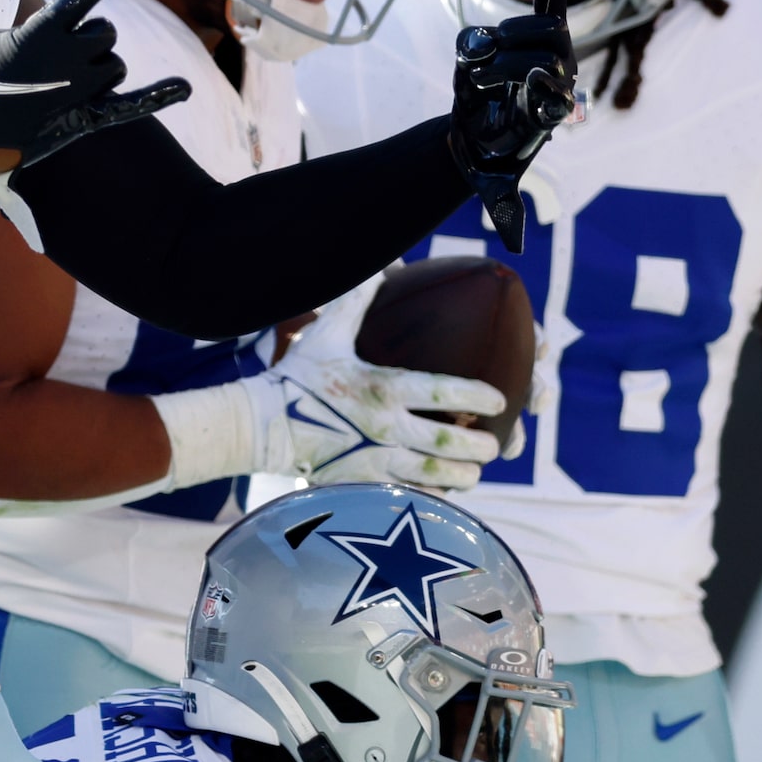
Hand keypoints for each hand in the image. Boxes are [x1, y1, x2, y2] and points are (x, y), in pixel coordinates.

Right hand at [0, 0, 188, 166]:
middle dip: (92, 43)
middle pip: (107, 34)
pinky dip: (159, 96)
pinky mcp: (83, 119)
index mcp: (44, 31)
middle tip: (59, 61)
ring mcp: (78, 89)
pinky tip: (183, 89)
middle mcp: (68, 57)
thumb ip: (39, 28)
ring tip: (61, 87)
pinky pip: (130, 105)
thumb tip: (63, 29)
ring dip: (98, 72)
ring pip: (115, 66)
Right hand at [271, 288, 505, 487]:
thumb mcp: (328, 334)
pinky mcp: (363, 483)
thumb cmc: (299, 376)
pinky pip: (407, 494)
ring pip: (434, 475)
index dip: (476, 396)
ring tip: (476, 471)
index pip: (442, 392)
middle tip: (493, 444)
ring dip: (463, 476)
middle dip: (478, 446)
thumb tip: (381, 266)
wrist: (263, 425)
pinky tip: (443, 492)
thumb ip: (357, 302)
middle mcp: (385, 427)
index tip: (498, 399)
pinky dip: (431, 495)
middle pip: (447, 442)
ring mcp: (375, 460)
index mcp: (382, 388)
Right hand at [448, 0, 576, 252]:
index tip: (526, 92)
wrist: (490, 134)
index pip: (549, 88)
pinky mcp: (534, 27)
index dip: (535, 89)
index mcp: (555, 106)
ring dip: (485, 52)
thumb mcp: (496, 187)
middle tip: (475, 91)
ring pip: (510, 31)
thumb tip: (517, 250)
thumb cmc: (493, 159)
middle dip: (493, 69)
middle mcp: (560, 71)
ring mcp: (548, 46)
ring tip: (478, 78)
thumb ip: (506, 212)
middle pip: (525, 52)